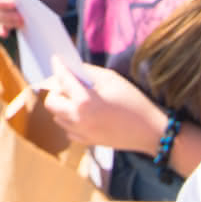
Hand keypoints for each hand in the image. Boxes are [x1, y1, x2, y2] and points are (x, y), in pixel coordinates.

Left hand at [42, 57, 166, 152]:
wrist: (149, 130)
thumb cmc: (133, 101)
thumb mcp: (111, 79)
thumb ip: (88, 72)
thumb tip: (72, 68)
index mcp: (83, 101)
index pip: (62, 80)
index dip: (58, 67)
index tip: (55, 59)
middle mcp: (78, 119)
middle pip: (51, 102)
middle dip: (57, 90)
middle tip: (68, 83)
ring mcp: (81, 133)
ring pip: (57, 117)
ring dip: (63, 106)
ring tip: (77, 98)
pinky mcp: (87, 142)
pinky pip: (68, 130)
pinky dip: (71, 121)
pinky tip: (84, 114)